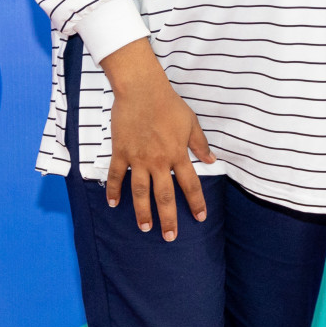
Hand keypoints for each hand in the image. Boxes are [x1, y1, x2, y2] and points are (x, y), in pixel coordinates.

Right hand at [101, 42, 216, 241]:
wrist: (142, 89)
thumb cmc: (168, 104)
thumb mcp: (190, 122)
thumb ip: (200, 144)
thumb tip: (212, 160)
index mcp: (177, 154)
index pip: (190, 184)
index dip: (196, 202)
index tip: (200, 218)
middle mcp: (159, 161)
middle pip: (165, 196)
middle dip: (168, 218)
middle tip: (170, 237)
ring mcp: (138, 158)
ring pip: (140, 192)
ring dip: (142, 212)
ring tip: (145, 228)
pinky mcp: (121, 152)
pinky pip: (115, 175)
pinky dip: (113, 189)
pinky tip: (113, 203)